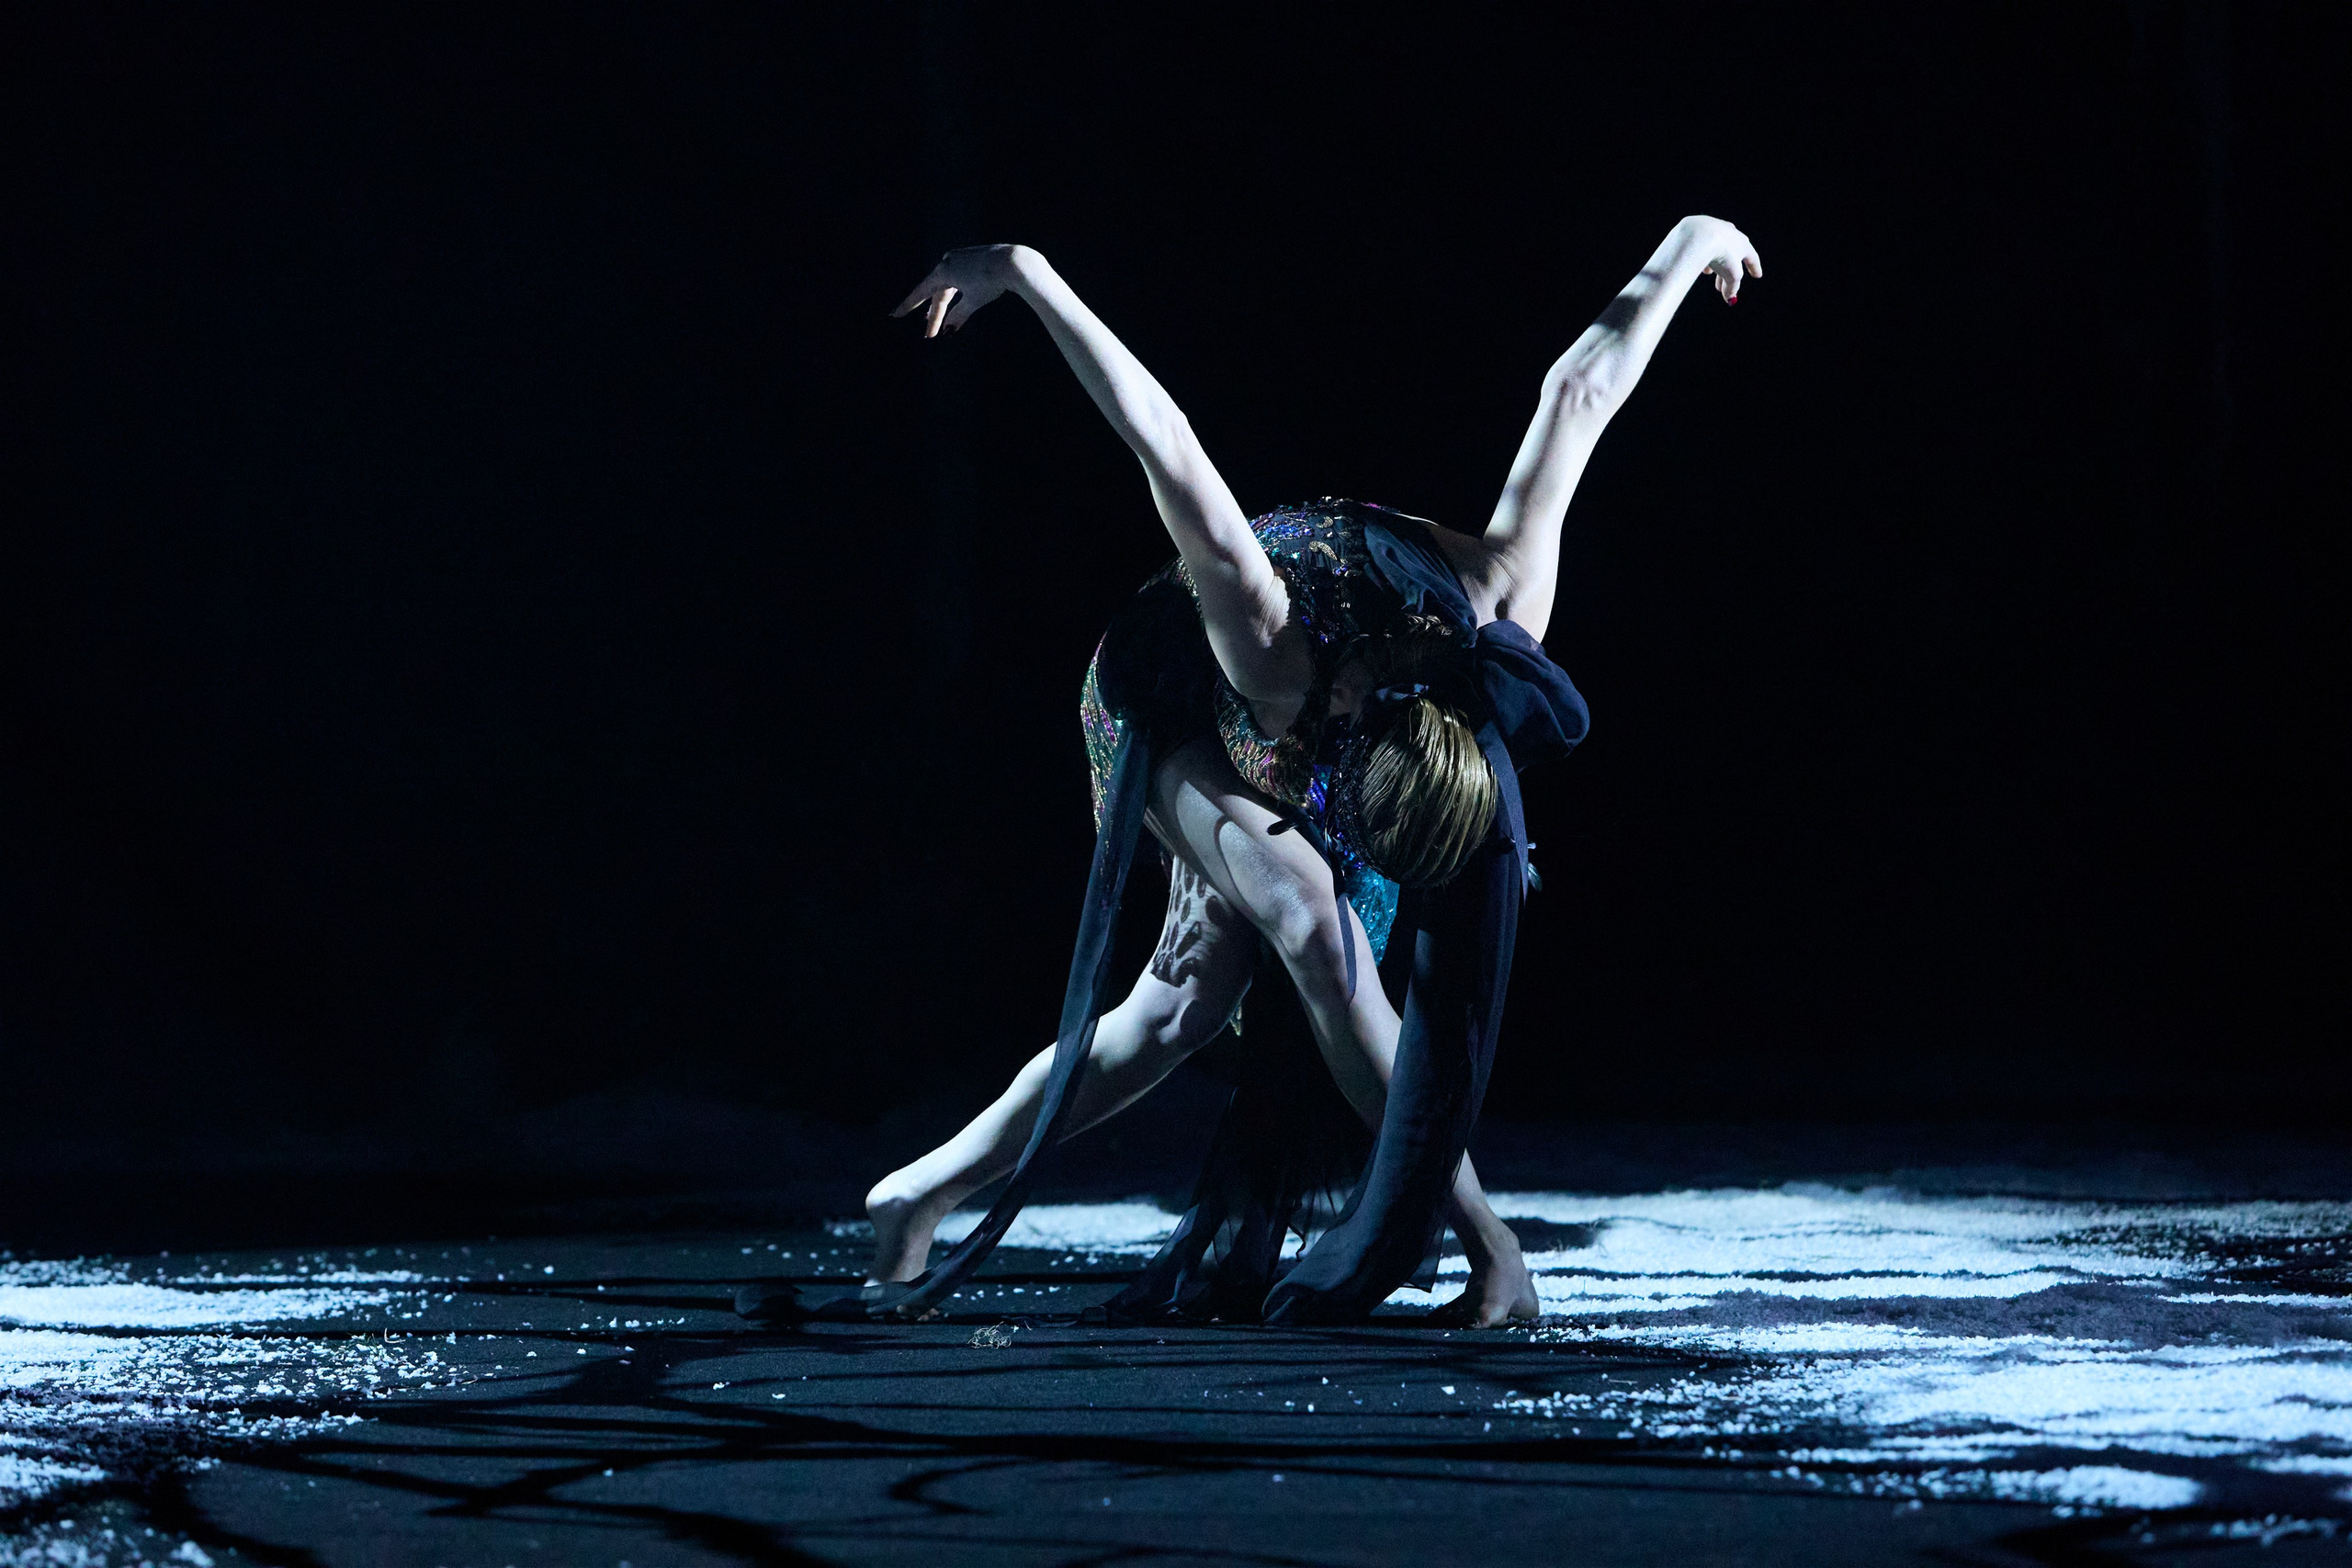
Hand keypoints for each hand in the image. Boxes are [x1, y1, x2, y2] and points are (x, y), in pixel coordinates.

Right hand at [890, 244, 1024, 336]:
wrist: (1013, 262)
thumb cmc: (992, 281)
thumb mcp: (973, 301)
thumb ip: (959, 315)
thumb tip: (949, 330)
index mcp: (943, 271)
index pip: (921, 292)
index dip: (908, 305)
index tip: (895, 315)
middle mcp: (948, 261)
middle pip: (937, 293)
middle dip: (934, 315)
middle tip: (929, 334)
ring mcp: (960, 258)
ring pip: (947, 285)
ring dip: (943, 304)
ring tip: (936, 319)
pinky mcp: (972, 257)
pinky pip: (957, 278)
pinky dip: (956, 293)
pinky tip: (956, 302)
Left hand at [1679, 216, 1761, 303]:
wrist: (1700, 234)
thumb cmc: (1721, 254)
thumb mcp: (1731, 275)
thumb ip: (1732, 287)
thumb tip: (1729, 298)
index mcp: (1743, 244)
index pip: (1752, 258)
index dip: (1754, 268)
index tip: (1757, 276)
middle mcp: (1732, 234)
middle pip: (1732, 256)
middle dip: (1728, 272)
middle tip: (1723, 287)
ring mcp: (1716, 229)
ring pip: (1717, 249)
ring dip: (1714, 263)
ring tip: (1709, 274)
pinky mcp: (1701, 229)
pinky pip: (1704, 245)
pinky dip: (1704, 255)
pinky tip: (1697, 262)